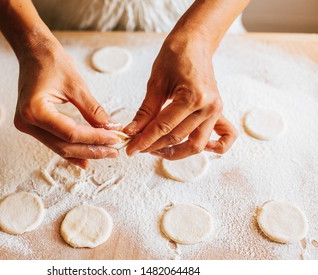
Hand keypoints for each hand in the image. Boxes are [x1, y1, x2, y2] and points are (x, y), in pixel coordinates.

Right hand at [14, 39, 118, 168]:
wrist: (33, 51)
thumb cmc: (52, 62)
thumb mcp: (77, 86)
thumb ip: (93, 111)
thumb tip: (111, 129)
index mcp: (34, 110)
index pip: (70, 133)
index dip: (95, 139)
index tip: (114, 139)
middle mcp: (26, 122)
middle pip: (64, 146)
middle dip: (91, 150)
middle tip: (113, 151)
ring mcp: (27, 125)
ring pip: (59, 147)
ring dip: (83, 152)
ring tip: (105, 153)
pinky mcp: (32, 125)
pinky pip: (54, 141)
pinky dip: (71, 149)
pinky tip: (86, 158)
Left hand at [124, 33, 236, 159]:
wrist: (195, 43)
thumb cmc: (175, 57)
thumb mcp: (156, 83)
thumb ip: (145, 112)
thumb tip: (132, 132)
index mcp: (192, 98)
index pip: (163, 128)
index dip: (144, 141)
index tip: (130, 149)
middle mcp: (208, 108)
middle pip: (177, 138)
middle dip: (154, 146)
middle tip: (137, 147)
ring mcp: (216, 111)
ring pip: (195, 144)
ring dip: (175, 151)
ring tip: (155, 148)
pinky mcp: (218, 112)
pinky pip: (225, 137)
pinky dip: (214, 148)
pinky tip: (193, 147)